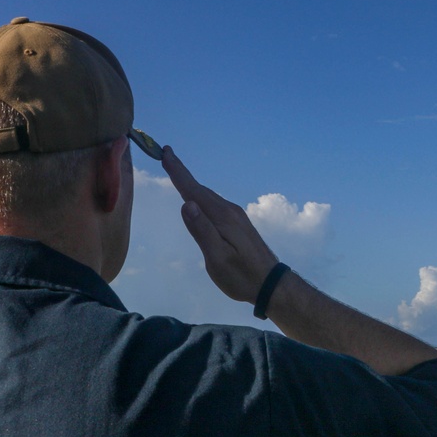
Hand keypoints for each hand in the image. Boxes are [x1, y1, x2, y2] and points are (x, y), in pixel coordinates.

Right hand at [162, 146, 278, 303]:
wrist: (271, 284)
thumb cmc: (242, 275)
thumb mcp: (217, 258)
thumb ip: (202, 231)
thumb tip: (186, 203)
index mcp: (222, 216)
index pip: (194, 191)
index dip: (178, 172)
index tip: (165, 152)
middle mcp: (229, 211)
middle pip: (200, 189)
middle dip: (182, 173)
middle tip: (166, 155)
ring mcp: (236, 216)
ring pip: (209, 196)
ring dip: (191, 184)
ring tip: (177, 173)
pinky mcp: (239, 224)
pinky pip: (215, 204)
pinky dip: (201, 196)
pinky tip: (198, 199)